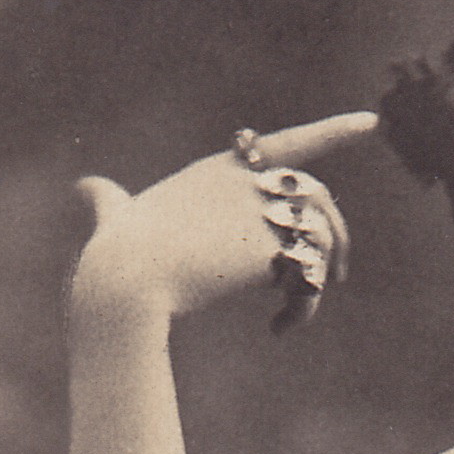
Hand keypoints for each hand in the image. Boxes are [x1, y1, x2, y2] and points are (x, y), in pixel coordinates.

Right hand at [72, 112, 379, 329]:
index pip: (287, 142)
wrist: (127, 276)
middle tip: (335, 278)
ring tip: (300, 309)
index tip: (369, 123)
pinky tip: (278, 330)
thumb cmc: (117, 251)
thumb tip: (84, 188)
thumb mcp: (115, 216)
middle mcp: (249, 182)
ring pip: (321, 234)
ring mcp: (261, 210)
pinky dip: (303, 309)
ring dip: (322, 273)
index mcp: (222, 169)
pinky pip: (309, 277)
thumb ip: (108, 200)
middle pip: (317, 197)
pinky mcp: (270, 247)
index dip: (332, 132)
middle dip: (335, 235)